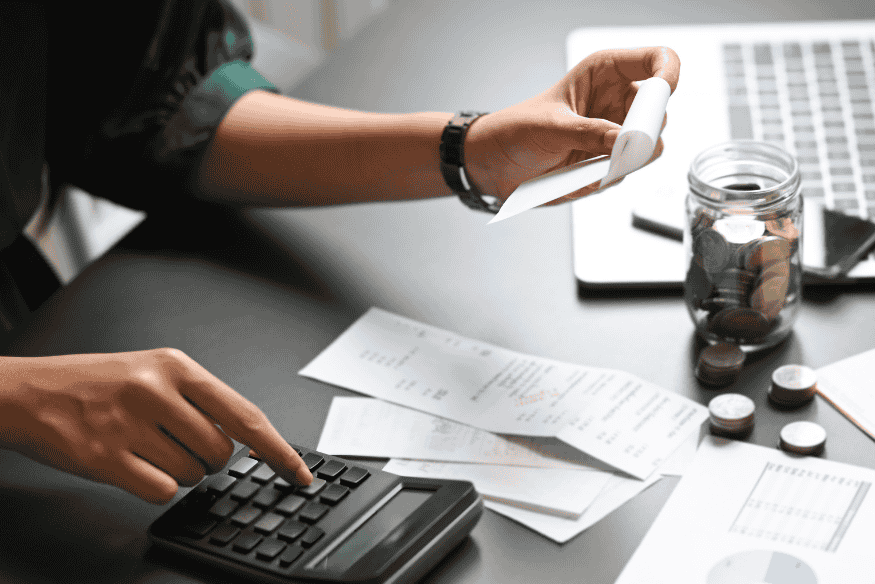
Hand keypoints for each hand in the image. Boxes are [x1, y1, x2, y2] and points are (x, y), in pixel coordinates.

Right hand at [0, 349, 311, 504]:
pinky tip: (132, 464)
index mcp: (177, 366)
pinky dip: (153, 486)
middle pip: (221, 452)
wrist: (28, 392)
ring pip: (192, 474)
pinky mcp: (106, 457)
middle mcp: (157, 390)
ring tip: (146, 447)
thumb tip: (245, 436)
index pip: (246, 414)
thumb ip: (199, 398)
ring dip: (178, 472)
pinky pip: (161, 491)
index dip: (278, 450)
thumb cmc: (94, 383)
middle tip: (174, 442)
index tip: (299, 473)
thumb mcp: (153, 370)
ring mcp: (131, 424)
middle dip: (207, 459)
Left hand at [464, 46, 679, 205]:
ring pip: (648, 148)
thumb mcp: (551, 128)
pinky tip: (576, 176)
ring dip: (621, 161)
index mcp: (606, 73)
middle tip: (619, 146)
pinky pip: (625, 172)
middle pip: (659, 112)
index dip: (668, 75)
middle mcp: (617, 101)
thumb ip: (591, 134)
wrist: (495, 164)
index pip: (658, 60)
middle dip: (644, 132)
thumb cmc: (516, 130)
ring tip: (585, 165)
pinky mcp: (609, 162)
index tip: (662, 96)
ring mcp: (616, 133)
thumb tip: (627, 141)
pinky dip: (605, 178)